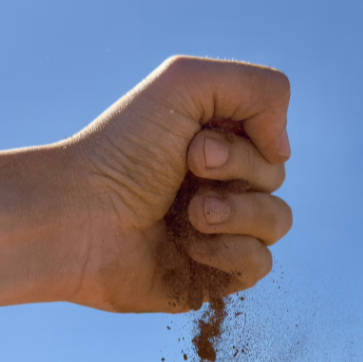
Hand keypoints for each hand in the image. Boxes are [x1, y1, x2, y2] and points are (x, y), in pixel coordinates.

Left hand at [61, 56, 292, 312]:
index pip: (271, 137)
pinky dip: (231, 251)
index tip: (194, 141)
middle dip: (238, 170)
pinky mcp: (212, 278)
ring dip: (239, 212)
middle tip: (187, 169)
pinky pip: (261, 265)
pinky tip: (189, 245)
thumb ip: (260, 89)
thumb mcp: (186, 83)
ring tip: (191, 214)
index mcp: (212, 140)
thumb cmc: (122, 150)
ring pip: (278, 221)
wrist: (79, 218)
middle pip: (277, 176)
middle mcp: (217, 185)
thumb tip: (283, 149)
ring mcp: (218, 233)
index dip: (248, 139)